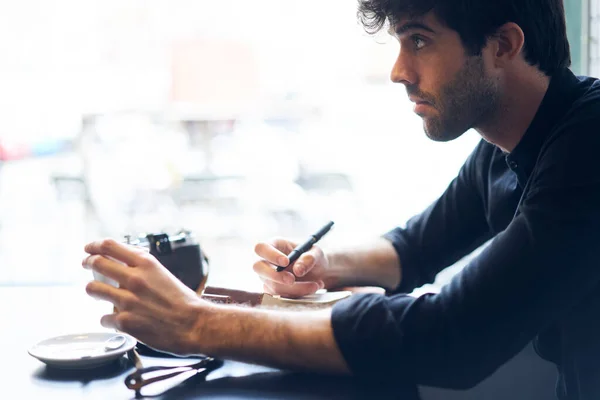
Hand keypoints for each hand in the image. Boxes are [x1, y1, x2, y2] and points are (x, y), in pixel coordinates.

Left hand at [82, 238, 207, 354]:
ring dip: (93, 290)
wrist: (195, 325)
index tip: (89, 248)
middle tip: (86, 264)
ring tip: (97, 292)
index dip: (95, 246)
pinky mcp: (124, 321)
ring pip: (93, 289)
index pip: (109, 246)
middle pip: (97, 263)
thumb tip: (128, 265)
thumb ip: (145, 269)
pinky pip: (104, 318)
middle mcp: (134, 279)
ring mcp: (127, 300)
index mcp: (146, 264)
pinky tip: (115, 321)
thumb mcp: (165, 274)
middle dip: (88, 262)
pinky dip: (108, 319)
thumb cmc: (184, 302)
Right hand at [253, 237, 329, 297]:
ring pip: (273, 286)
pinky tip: (312, 288)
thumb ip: (309, 258)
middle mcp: (267, 261)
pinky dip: (298, 294)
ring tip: (316, 285)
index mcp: (274, 245)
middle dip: (275, 276)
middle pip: (258, 267)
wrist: (318, 272)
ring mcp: (268, 277)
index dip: (270, 255)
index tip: (286, 262)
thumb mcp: (316, 253)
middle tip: (292, 280)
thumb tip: (298, 270)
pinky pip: (280, 296)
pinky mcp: (273, 290)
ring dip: (295, 288)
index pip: (261, 248)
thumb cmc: (313, 257)